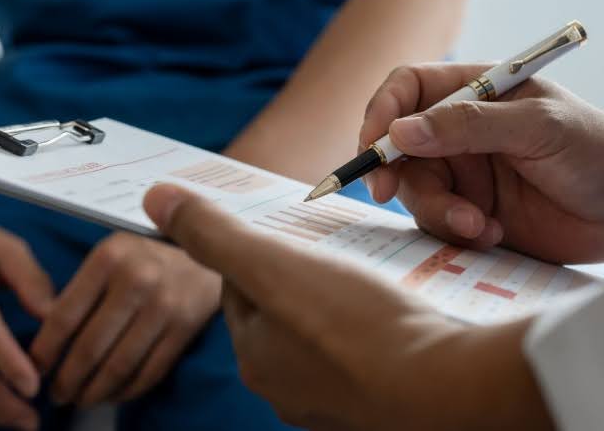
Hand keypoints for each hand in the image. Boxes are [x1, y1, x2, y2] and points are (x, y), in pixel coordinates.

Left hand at [29, 232, 219, 406]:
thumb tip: (44, 333)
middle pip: (90, 347)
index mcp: (109, 257)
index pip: (65, 315)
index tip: (35, 368)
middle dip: (67, 380)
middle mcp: (136, 279)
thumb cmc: (146, 259)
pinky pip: (149, 372)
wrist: (209, 255)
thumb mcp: (112, 254)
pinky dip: (126, 391)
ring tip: (80, 400)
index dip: (46, 350)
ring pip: (118, 366)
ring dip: (94, 392)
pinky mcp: (185, 328)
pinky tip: (112, 395)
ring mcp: (164, 306)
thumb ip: (81, 286)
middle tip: (56, 394)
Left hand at [142, 184, 553, 430]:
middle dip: (302, 274)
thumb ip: (214, 233)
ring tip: (371, 272)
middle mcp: (289, 389)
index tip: (289, 226)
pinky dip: (377, 328)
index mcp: (255, 357)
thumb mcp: (273, 264)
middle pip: (284, 311)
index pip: (239, 287)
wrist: (448, 390)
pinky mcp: (383, 403)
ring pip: (328, 332)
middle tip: (334, 244)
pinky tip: (400, 309)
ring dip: (342, 299)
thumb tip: (155, 200)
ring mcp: (339, 401)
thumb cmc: (358, 327)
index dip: (260, 247)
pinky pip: (370, 351)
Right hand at [360, 64, 603, 262]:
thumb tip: (400, 132)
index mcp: (476, 92)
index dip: (382, 113)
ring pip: (417, 192)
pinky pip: (439, 225)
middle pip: (400, 148)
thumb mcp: (537, 126)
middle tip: (393, 196)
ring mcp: (467, 175)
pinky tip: (493, 234)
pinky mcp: (475, 215)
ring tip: (481, 225)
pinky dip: (458, 232)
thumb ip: (468, 125)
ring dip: (439, 211)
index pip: (407, 89)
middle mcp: (463, 132)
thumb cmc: (599, 150)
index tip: (374, 146)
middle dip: (399, 175)